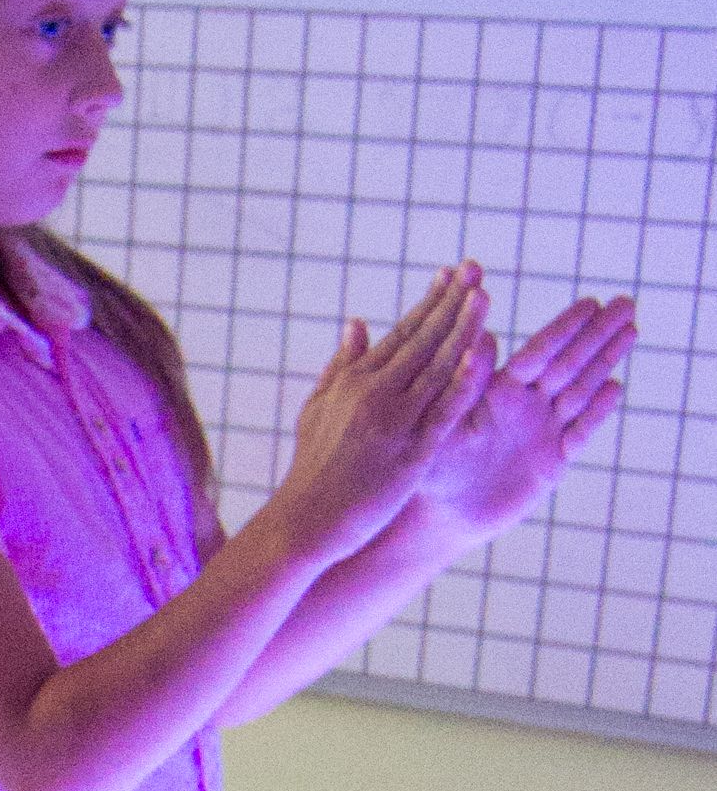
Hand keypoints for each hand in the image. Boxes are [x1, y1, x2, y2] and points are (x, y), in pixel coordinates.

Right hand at [270, 265, 488, 565]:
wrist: (305, 521)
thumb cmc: (311, 469)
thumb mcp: (317, 409)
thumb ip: (340, 365)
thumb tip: (355, 324)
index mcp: (354, 380)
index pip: (401, 331)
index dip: (430, 300)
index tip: (452, 273)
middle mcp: (374, 393)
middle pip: (423, 338)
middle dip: (451, 301)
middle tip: (476, 269)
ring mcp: (394, 421)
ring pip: (437, 366)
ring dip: (463, 328)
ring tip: (484, 296)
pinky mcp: (410, 453)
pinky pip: (443, 411)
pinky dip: (462, 381)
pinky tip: (480, 354)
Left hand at [409, 291, 636, 541]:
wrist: (445, 516)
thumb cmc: (434, 468)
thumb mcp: (445, 426)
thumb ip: (466, 385)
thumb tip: (478, 338)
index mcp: (499, 391)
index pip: (538, 354)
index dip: (564, 330)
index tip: (590, 304)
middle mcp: (526, 405)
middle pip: (568, 364)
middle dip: (597, 334)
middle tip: (627, 302)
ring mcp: (543, 431)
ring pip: (581, 390)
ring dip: (606, 361)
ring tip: (630, 330)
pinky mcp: (554, 461)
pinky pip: (580, 433)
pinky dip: (598, 412)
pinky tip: (616, 387)